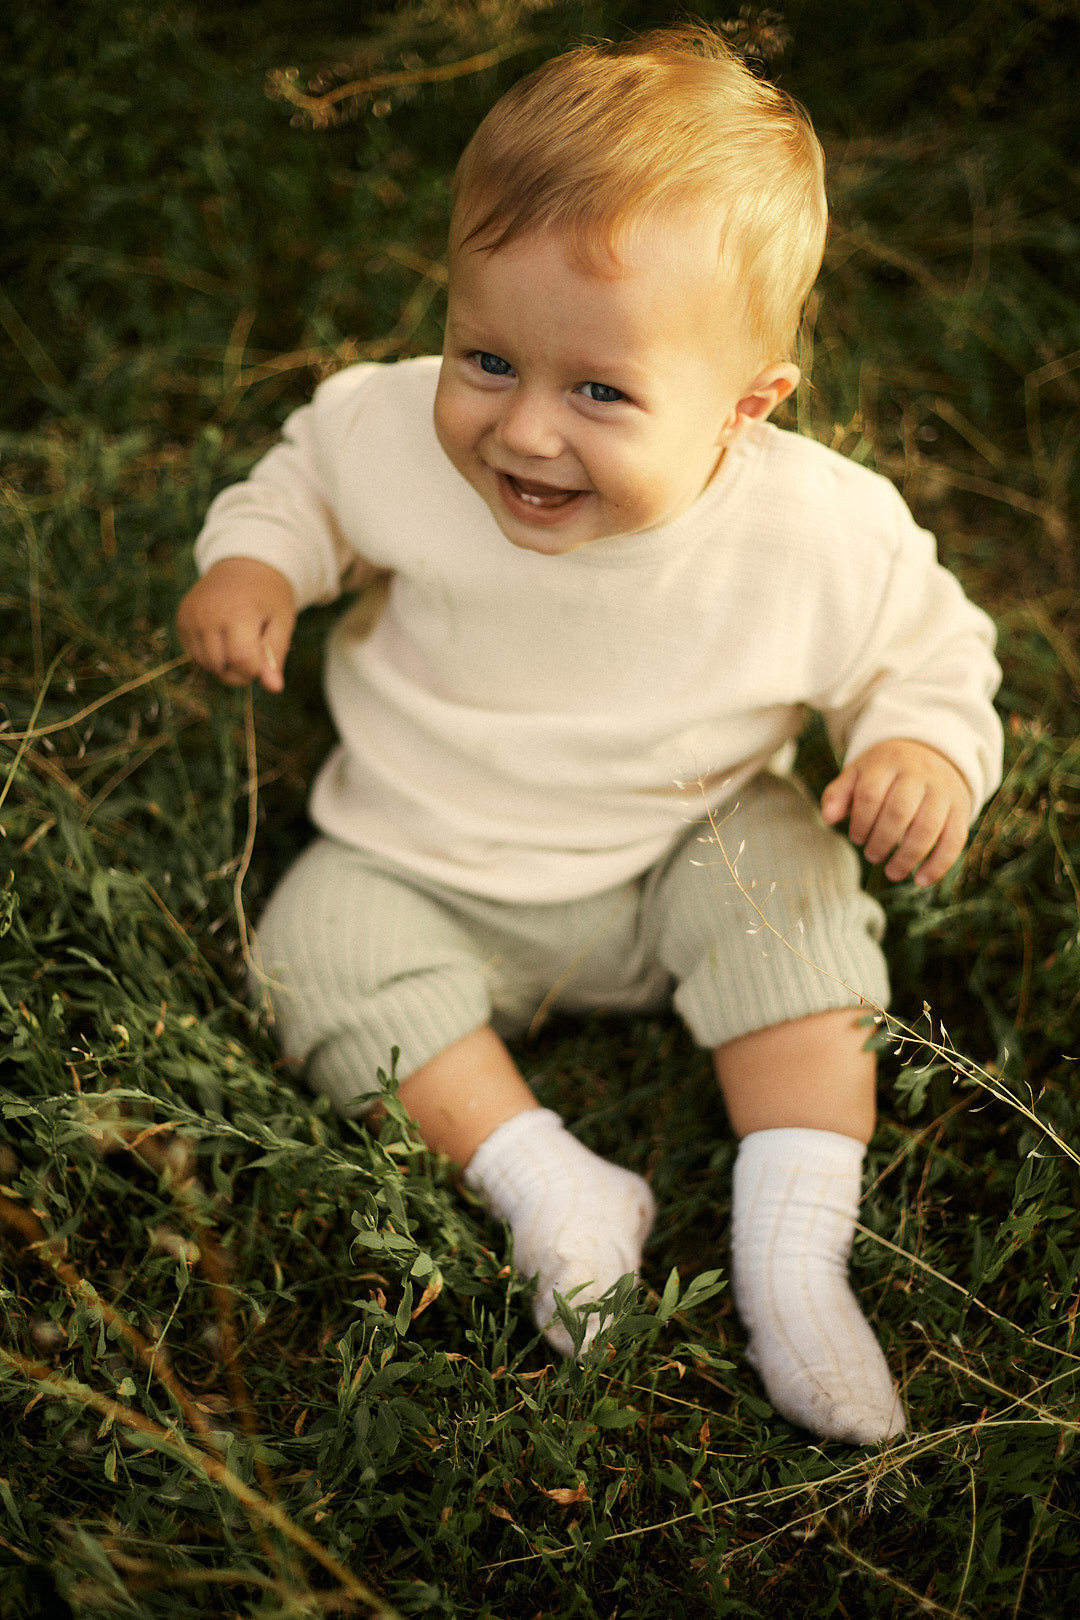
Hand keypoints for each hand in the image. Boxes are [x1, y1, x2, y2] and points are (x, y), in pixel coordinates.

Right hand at [177, 558, 295, 692]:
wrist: (243, 565)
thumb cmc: (268, 596)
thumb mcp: (282, 621)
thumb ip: (275, 655)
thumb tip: (274, 688)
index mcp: (238, 612)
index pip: (241, 661)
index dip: (254, 670)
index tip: (264, 662)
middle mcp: (208, 614)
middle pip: (221, 667)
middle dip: (240, 671)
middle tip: (253, 653)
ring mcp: (190, 616)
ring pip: (206, 665)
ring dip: (225, 665)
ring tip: (238, 643)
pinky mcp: (182, 619)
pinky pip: (194, 655)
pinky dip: (210, 655)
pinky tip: (223, 637)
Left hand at [820, 739, 971, 886]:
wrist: (933, 751)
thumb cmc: (886, 770)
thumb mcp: (859, 772)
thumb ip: (838, 793)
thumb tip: (828, 819)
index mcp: (888, 762)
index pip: (871, 794)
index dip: (860, 823)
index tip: (856, 838)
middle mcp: (919, 773)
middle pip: (899, 812)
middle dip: (882, 841)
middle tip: (872, 857)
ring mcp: (943, 791)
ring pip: (928, 827)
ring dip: (907, 857)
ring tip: (892, 873)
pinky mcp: (961, 808)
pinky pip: (954, 839)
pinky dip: (939, 864)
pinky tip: (921, 880)